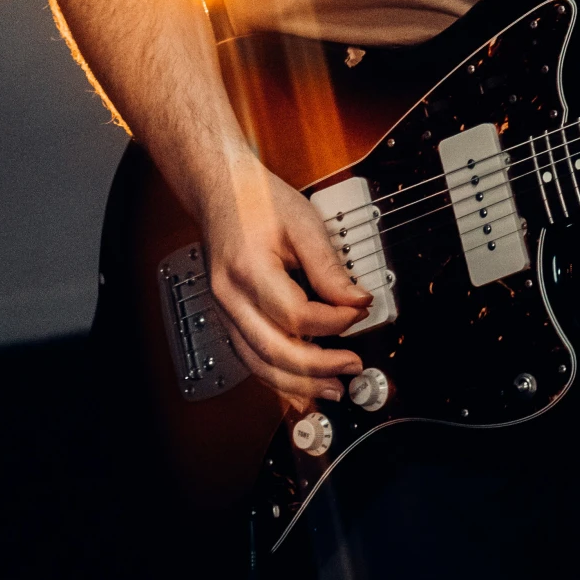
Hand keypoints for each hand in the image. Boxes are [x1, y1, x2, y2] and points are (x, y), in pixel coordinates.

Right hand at [203, 158, 371, 410]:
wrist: (219, 190)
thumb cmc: (256, 200)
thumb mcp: (303, 222)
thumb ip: (329, 267)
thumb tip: (357, 301)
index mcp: (249, 269)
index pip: (297, 315)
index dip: (335, 321)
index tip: (360, 311)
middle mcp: (230, 297)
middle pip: (275, 351)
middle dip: (318, 368)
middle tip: (352, 367)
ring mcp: (224, 310)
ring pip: (258, 364)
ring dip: (297, 384)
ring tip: (332, 389)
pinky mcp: (228, 317)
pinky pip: (250, 358)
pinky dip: (276, 378)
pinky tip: (299, 389)